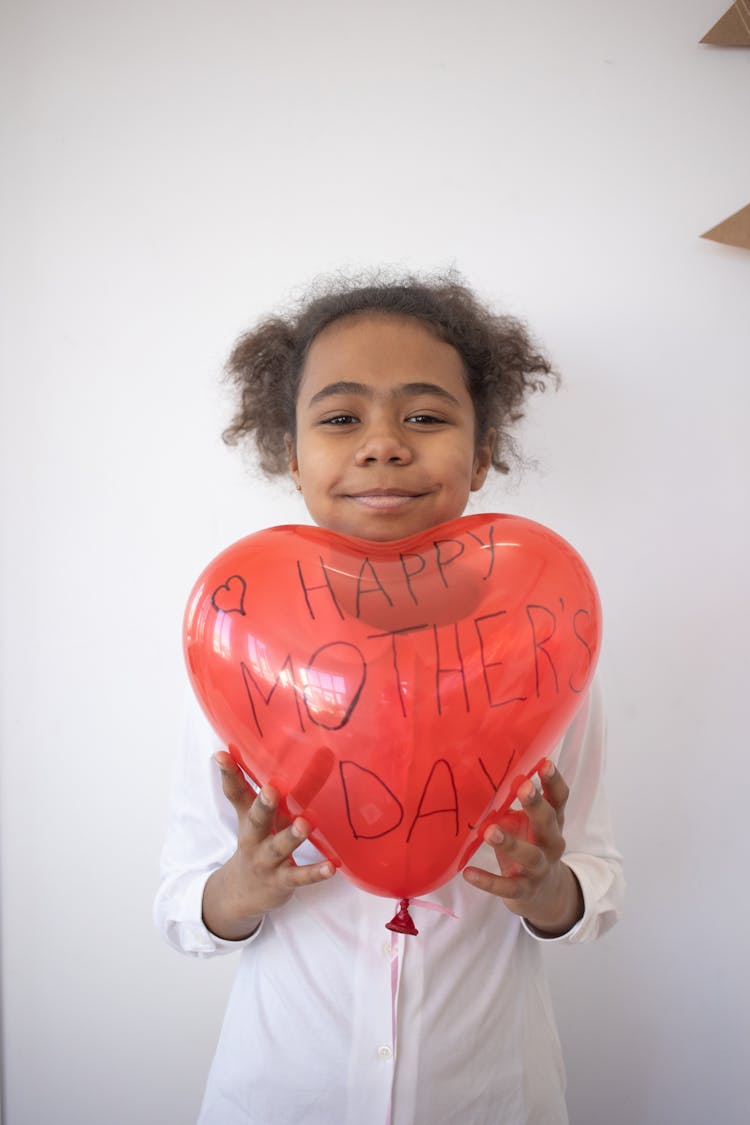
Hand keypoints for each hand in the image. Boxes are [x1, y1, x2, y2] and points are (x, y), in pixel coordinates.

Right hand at [202, 751, 334, 940]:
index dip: (229, 774)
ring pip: (279, 847)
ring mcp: (268, 860)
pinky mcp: (283, 880)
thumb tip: (241, 751)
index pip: (236, 793)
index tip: (222, 754)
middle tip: (271, 788)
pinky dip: (316, 872)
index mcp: (249, 818)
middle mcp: (255, 837)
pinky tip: (332, 867)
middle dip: (264, 804)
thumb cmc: (255, 842)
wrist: (241, 893)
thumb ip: (253, 787)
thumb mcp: (252, 816)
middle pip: (257, 819)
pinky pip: (300, 876)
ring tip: (305, 823)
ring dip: (292, 836)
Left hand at [462, 761, 583, 936]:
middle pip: (549, 822)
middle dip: (536, 805)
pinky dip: (488, 881)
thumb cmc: (529, 844)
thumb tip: (481, 776)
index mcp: (553, 821)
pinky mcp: (524, 890)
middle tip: (524, 787)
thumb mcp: (526, 823)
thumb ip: (512, 804)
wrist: (543, 894)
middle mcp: (551, 843)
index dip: (553, 781)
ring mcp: (540, 868)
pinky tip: (468, 873)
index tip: (545, 762)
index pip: (559, 798)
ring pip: (530, 855)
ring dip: (510, 843)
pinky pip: (507, 887)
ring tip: (490, 832)